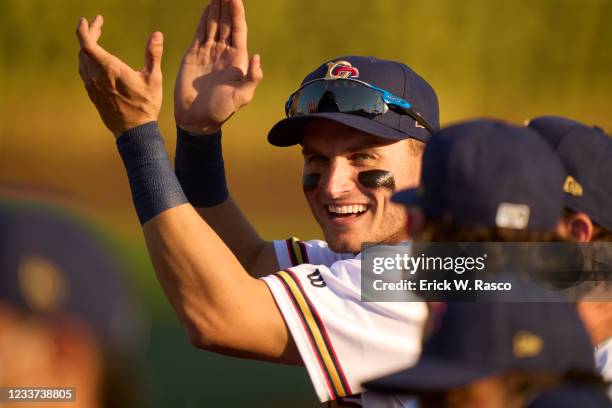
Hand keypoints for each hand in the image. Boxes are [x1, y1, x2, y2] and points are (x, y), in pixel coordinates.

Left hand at [76, 15, 162, 136]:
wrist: (134, 131)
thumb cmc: (145, 105)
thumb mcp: (154, 79)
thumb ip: (153, 54)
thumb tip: (157, 34)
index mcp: (109, 69)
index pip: (87, 43)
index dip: (86, 29)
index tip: (91, 20)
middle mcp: (96, 76)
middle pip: (84, 49)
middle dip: (88, 34)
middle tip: (96, 25)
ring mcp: (92, 87)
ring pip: (82, 61)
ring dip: (86, 48)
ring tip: (94, 40)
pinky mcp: (93, 95)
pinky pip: (84, 72)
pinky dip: (87, 61)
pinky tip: (94, 61)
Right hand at [174, 0, 262, 134]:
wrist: (196, 119)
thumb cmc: (220, 111)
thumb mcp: (240, 98)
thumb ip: (252, 79)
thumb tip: (257, 57)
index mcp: (238, 61)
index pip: (239, 30)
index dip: (238, 13)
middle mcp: (225, 53)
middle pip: (227, 23)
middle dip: (226, 5)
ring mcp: (209, 52)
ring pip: (214, 24)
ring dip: (216, 8)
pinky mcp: (194, 54)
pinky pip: (200, 32)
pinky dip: (203, 18)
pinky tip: (208, 7)